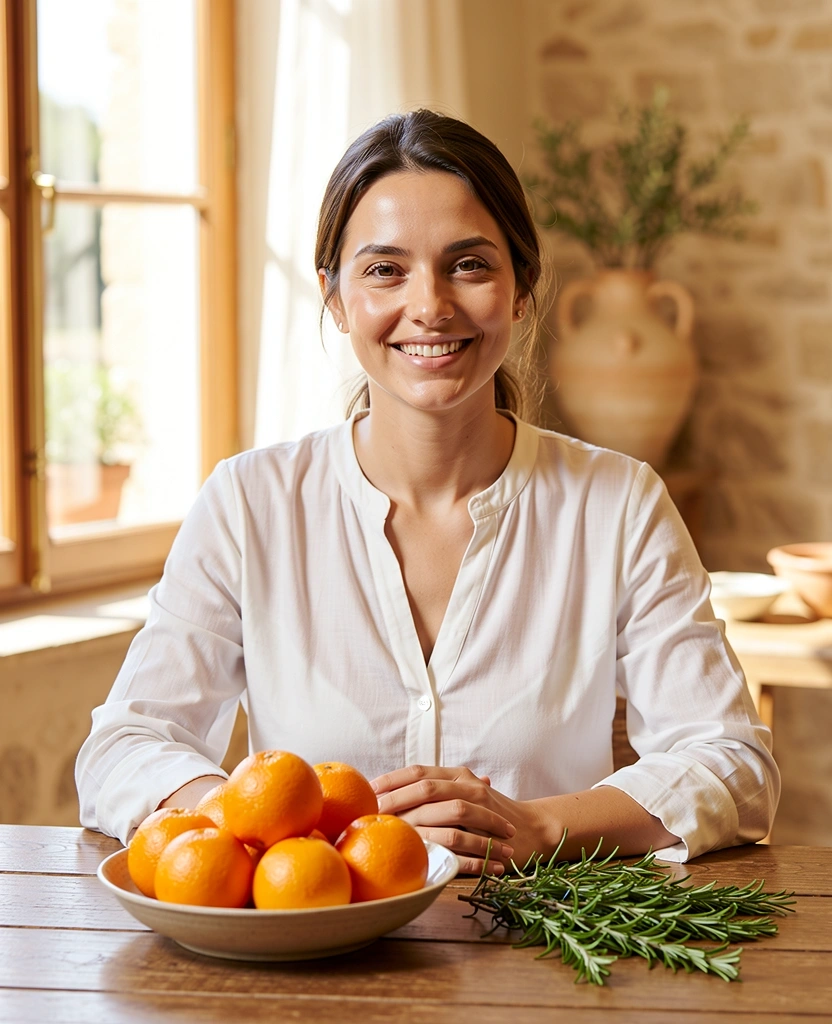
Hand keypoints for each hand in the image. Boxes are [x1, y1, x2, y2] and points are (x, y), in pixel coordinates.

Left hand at [370, 765, 546, 874]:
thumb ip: (435, 796)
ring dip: (417, 820)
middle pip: (425, 786)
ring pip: (444, 807)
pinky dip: (442, 841)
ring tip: (392, 831)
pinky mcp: (491, 827)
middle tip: (372, 811)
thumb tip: (391, 799)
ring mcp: (480, 803)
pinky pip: (465, 833)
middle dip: (396, 798)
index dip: (391, 779)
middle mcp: (466, 783)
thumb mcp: (461, 796)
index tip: (367, 791)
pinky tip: (422, 850)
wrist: (533, 828)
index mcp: (455, 775)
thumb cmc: (489, 817)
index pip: (416, 771)